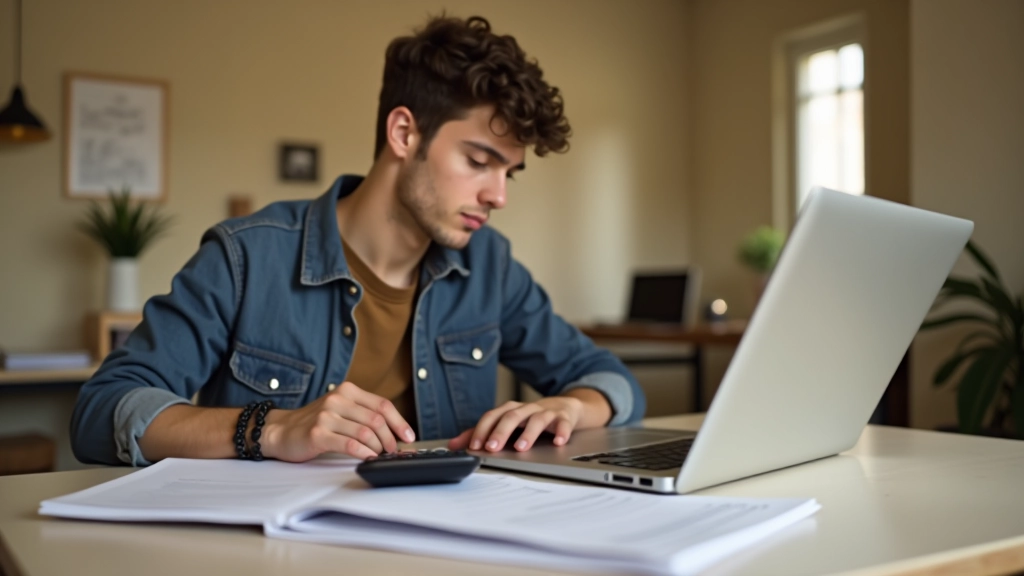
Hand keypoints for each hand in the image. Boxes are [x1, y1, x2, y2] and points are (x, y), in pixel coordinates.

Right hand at [260, 382, 415, 461]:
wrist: (281, 431)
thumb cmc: (315, 424)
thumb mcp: (341, 410)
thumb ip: (364, 415)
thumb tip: (396, 433)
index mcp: (348, 390)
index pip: (382, 405)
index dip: (400, 422)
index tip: (409, 437)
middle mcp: (338, 399)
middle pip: (377, 420)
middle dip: (390, 439)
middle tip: (393, 451)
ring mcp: (327, 415)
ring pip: (366, 433)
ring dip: (378, 448)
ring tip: (379, 455)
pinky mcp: (318, 433)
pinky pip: (350, 444)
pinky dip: (364, 453)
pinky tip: (368, 458)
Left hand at [447, 397, 584, 452]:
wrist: (564, 407)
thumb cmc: (530, 418)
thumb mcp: (506, 424)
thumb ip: (481, 433)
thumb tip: (453, 445)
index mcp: (510, 410)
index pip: (492, 416)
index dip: (482, 430)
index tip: (474, 446)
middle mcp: (526, 409)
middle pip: (511, 416)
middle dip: (500, 432)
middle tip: (492, 448)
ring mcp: (545, 412)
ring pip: (535, 420)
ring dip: (527, 434)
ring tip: (520, 448)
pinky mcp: (563, 418)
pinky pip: (562, 424)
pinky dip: (561, 432)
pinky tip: (558, 442)